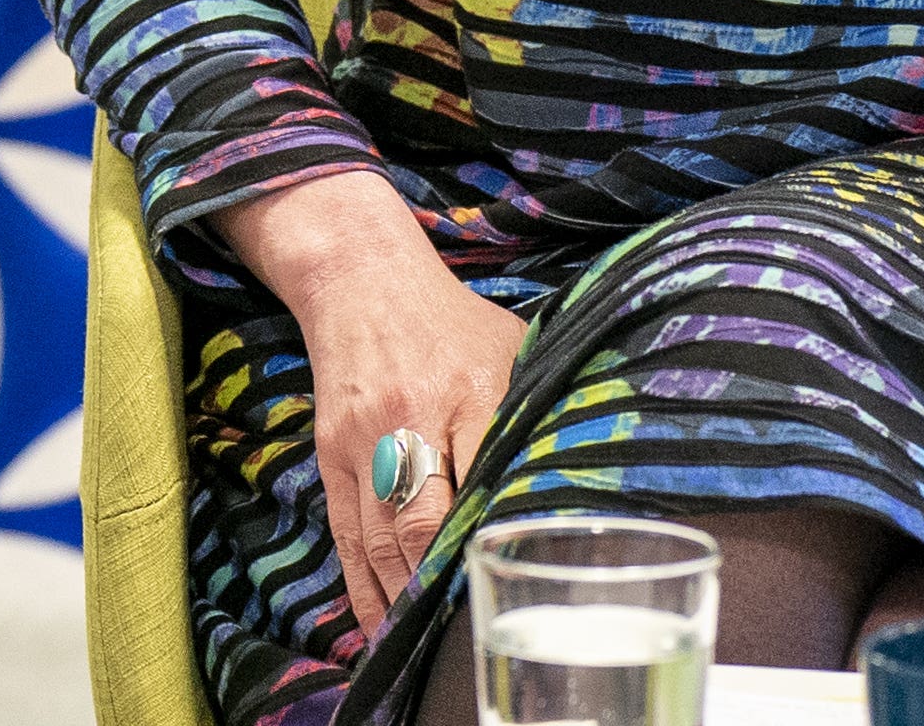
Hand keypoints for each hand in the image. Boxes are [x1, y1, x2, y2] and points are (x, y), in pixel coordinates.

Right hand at [222, 170, 527, 643]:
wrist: (361, 281)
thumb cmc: (451, 321)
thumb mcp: (511, 348)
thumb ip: (540, 407)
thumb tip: (592, 468)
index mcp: (470, 390)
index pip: (488, 477)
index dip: (500, 536)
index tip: (520, 581)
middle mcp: (411, 418)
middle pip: (425, 521)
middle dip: (445, 585)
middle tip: (472, 630)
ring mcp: (364, 440)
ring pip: (382, 538)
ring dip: (404, 598)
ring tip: (427, 643)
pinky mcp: (332, 454)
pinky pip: (346, 534)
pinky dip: (362, 585)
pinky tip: (380, 622)